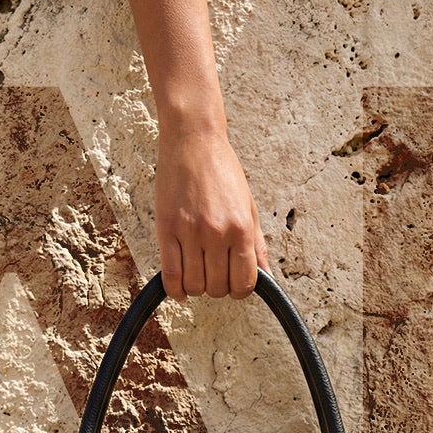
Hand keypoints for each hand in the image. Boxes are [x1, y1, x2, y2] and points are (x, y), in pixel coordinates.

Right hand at [153, 125, 269, 302]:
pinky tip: (180, 287)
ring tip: (197, 273)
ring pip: (194, 285)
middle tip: (213, 273)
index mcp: (241, 228)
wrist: (194, 141)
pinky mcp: (166, 229)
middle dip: (217, 287)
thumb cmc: (222, 171)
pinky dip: (175, 289)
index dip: (240, 290)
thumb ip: (256, 244)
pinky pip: (170, 275)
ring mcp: (190, 232)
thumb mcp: (248, 206)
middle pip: (218, 287)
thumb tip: (266, 276)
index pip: (244, 283)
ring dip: (196, 287)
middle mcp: (217, 233)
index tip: (234, 283)